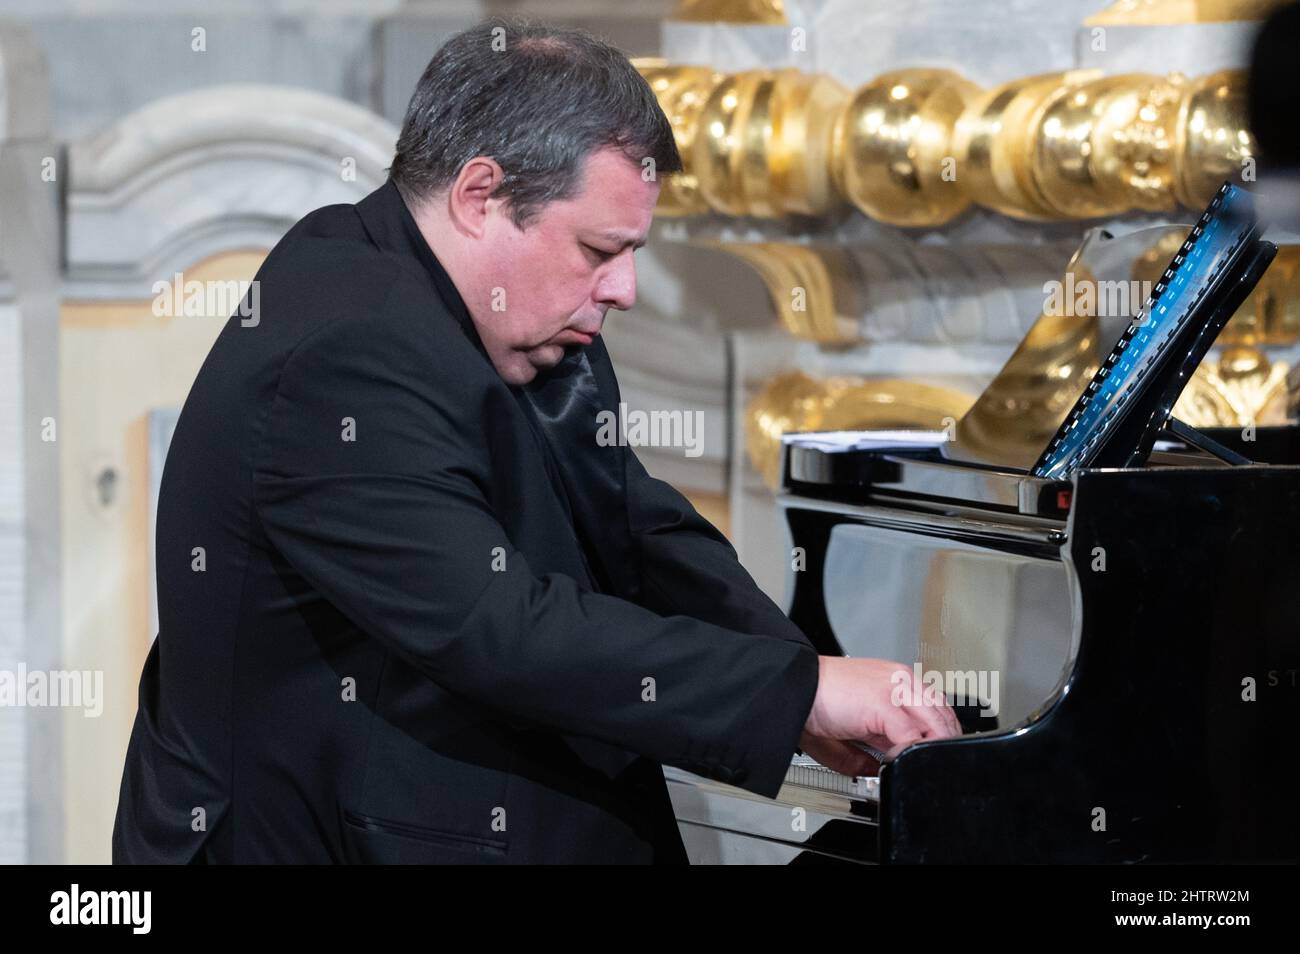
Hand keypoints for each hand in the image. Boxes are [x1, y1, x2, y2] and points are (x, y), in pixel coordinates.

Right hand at [801, 656, 960, 770]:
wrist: (790, 687)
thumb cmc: (811, 701)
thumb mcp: (849, 728)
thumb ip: (869, 750)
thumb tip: (880, 770)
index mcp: (893, 680)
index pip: (934, 705)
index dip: (939, 732)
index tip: (932, 751)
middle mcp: (899, 679)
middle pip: (943, 712)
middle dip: (943, 741)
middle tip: (932, 762)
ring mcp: (895, 689)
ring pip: (936, 722)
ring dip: (933, 746)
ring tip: (920, 764)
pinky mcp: (884, 704)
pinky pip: (912, 736)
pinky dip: (911, 754)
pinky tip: (900, 763)